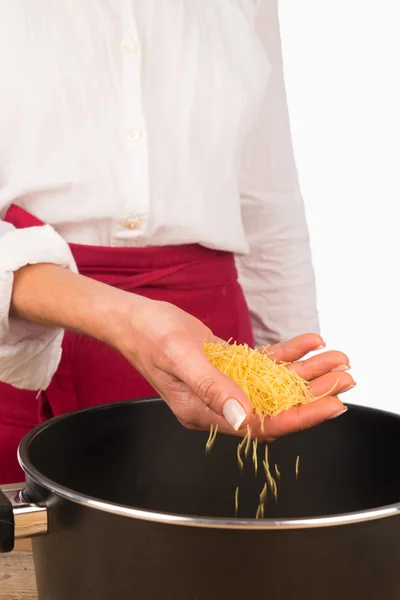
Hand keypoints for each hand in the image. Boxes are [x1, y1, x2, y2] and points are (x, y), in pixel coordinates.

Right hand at [116, 299, 353, 440]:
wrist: (135, 320)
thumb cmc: (149, 336)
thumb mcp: (180, 356)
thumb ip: (211, 387)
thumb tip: (242, 417)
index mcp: (203, 412)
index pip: (261, 425)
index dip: (300, 417)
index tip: (332, 404)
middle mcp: (218, 405)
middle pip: (275, 406)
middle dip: (313, 393)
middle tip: (345, 377)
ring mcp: (223, 387)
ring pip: (274, 386)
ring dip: (306, 373)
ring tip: (337, 358)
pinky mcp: (227, 369)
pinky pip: (263, 366)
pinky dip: (287, 355)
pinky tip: (309, 343)